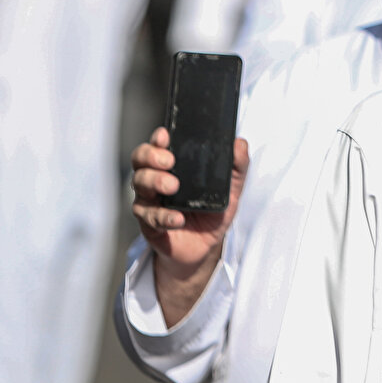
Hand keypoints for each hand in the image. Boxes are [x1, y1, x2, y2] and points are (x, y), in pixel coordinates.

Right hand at [130, 127, 248, 280]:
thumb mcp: (231, 189)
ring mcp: (150, 201)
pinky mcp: (149, 224)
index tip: (165, 136)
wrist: (205, 246)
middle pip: (141, 161)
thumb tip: (240, 143)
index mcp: (173, 167)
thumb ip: (237, 166)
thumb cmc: (212, 211)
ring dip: (155, 182)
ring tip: (173, 187)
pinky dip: (164, 217)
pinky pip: (150, 217)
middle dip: (151, 157)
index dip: (158, 139)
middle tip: (170, 162)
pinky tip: (177, 218)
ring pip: (140, 185)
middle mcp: (155, 180)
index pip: (158, 146)